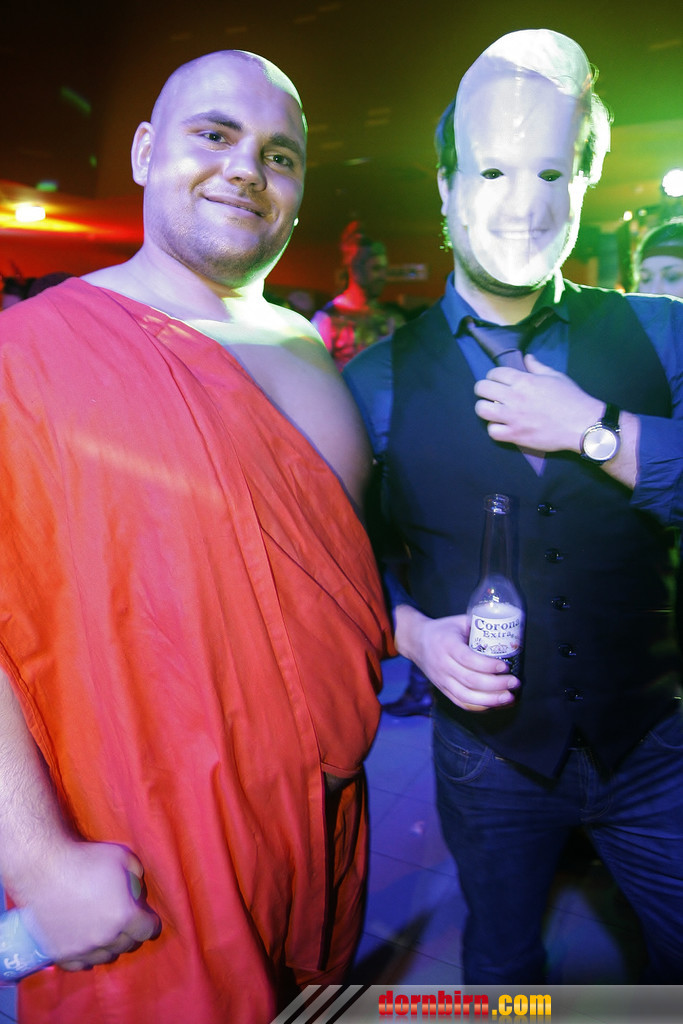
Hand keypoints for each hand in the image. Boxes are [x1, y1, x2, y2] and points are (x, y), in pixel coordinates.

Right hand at [15, 840, 160, 970]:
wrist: (44, 868)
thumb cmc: (85, 859)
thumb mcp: (122, 856)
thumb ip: (136, 874)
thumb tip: (137, 887)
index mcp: (125, 916)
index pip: (148, 930)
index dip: (149, 923)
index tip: (145, 918)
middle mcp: (106, 937)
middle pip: (127, 945)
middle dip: (130, 933)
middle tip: (124, 921)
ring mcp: (82, 948)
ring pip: (105, 957)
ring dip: (109, 946)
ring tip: (105, 933)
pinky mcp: (60, 953)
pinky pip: (79, 965)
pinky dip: (85, 958)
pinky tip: (86, 947)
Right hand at [395, 606, 519, 711]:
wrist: (416, 641)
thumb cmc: (443, 630)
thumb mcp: (458, 622)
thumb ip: (479, 626)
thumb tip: (507, 632)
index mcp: (447, 644)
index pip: (468, 658)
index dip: (488, 665)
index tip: (505, 666)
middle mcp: (443, 664)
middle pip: (470, 680)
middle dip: (496, 684)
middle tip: (514, 682)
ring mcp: (442, 680)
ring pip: (466, 696)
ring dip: (490, 700)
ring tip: (509, 697)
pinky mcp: (443, 690)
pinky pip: (461, 702)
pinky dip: (479, 706)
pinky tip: (495, 703)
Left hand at [473, 354, 602, 453]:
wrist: (581, 424)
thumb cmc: (571, 398)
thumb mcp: (555, 376)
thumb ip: (537, 367)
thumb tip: (527, 357)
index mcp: (523, 380)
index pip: (494, 373)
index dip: (494, 376)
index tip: (499, 380)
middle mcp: (514, 397)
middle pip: (481, 388)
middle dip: (484, 389)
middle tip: (491, 394)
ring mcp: (513, 417)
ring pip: (481, 410)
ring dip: (485, 408)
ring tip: (493, 410)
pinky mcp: (515, 435)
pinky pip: (492, 432)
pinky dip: (495, 429)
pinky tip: (502, 426)